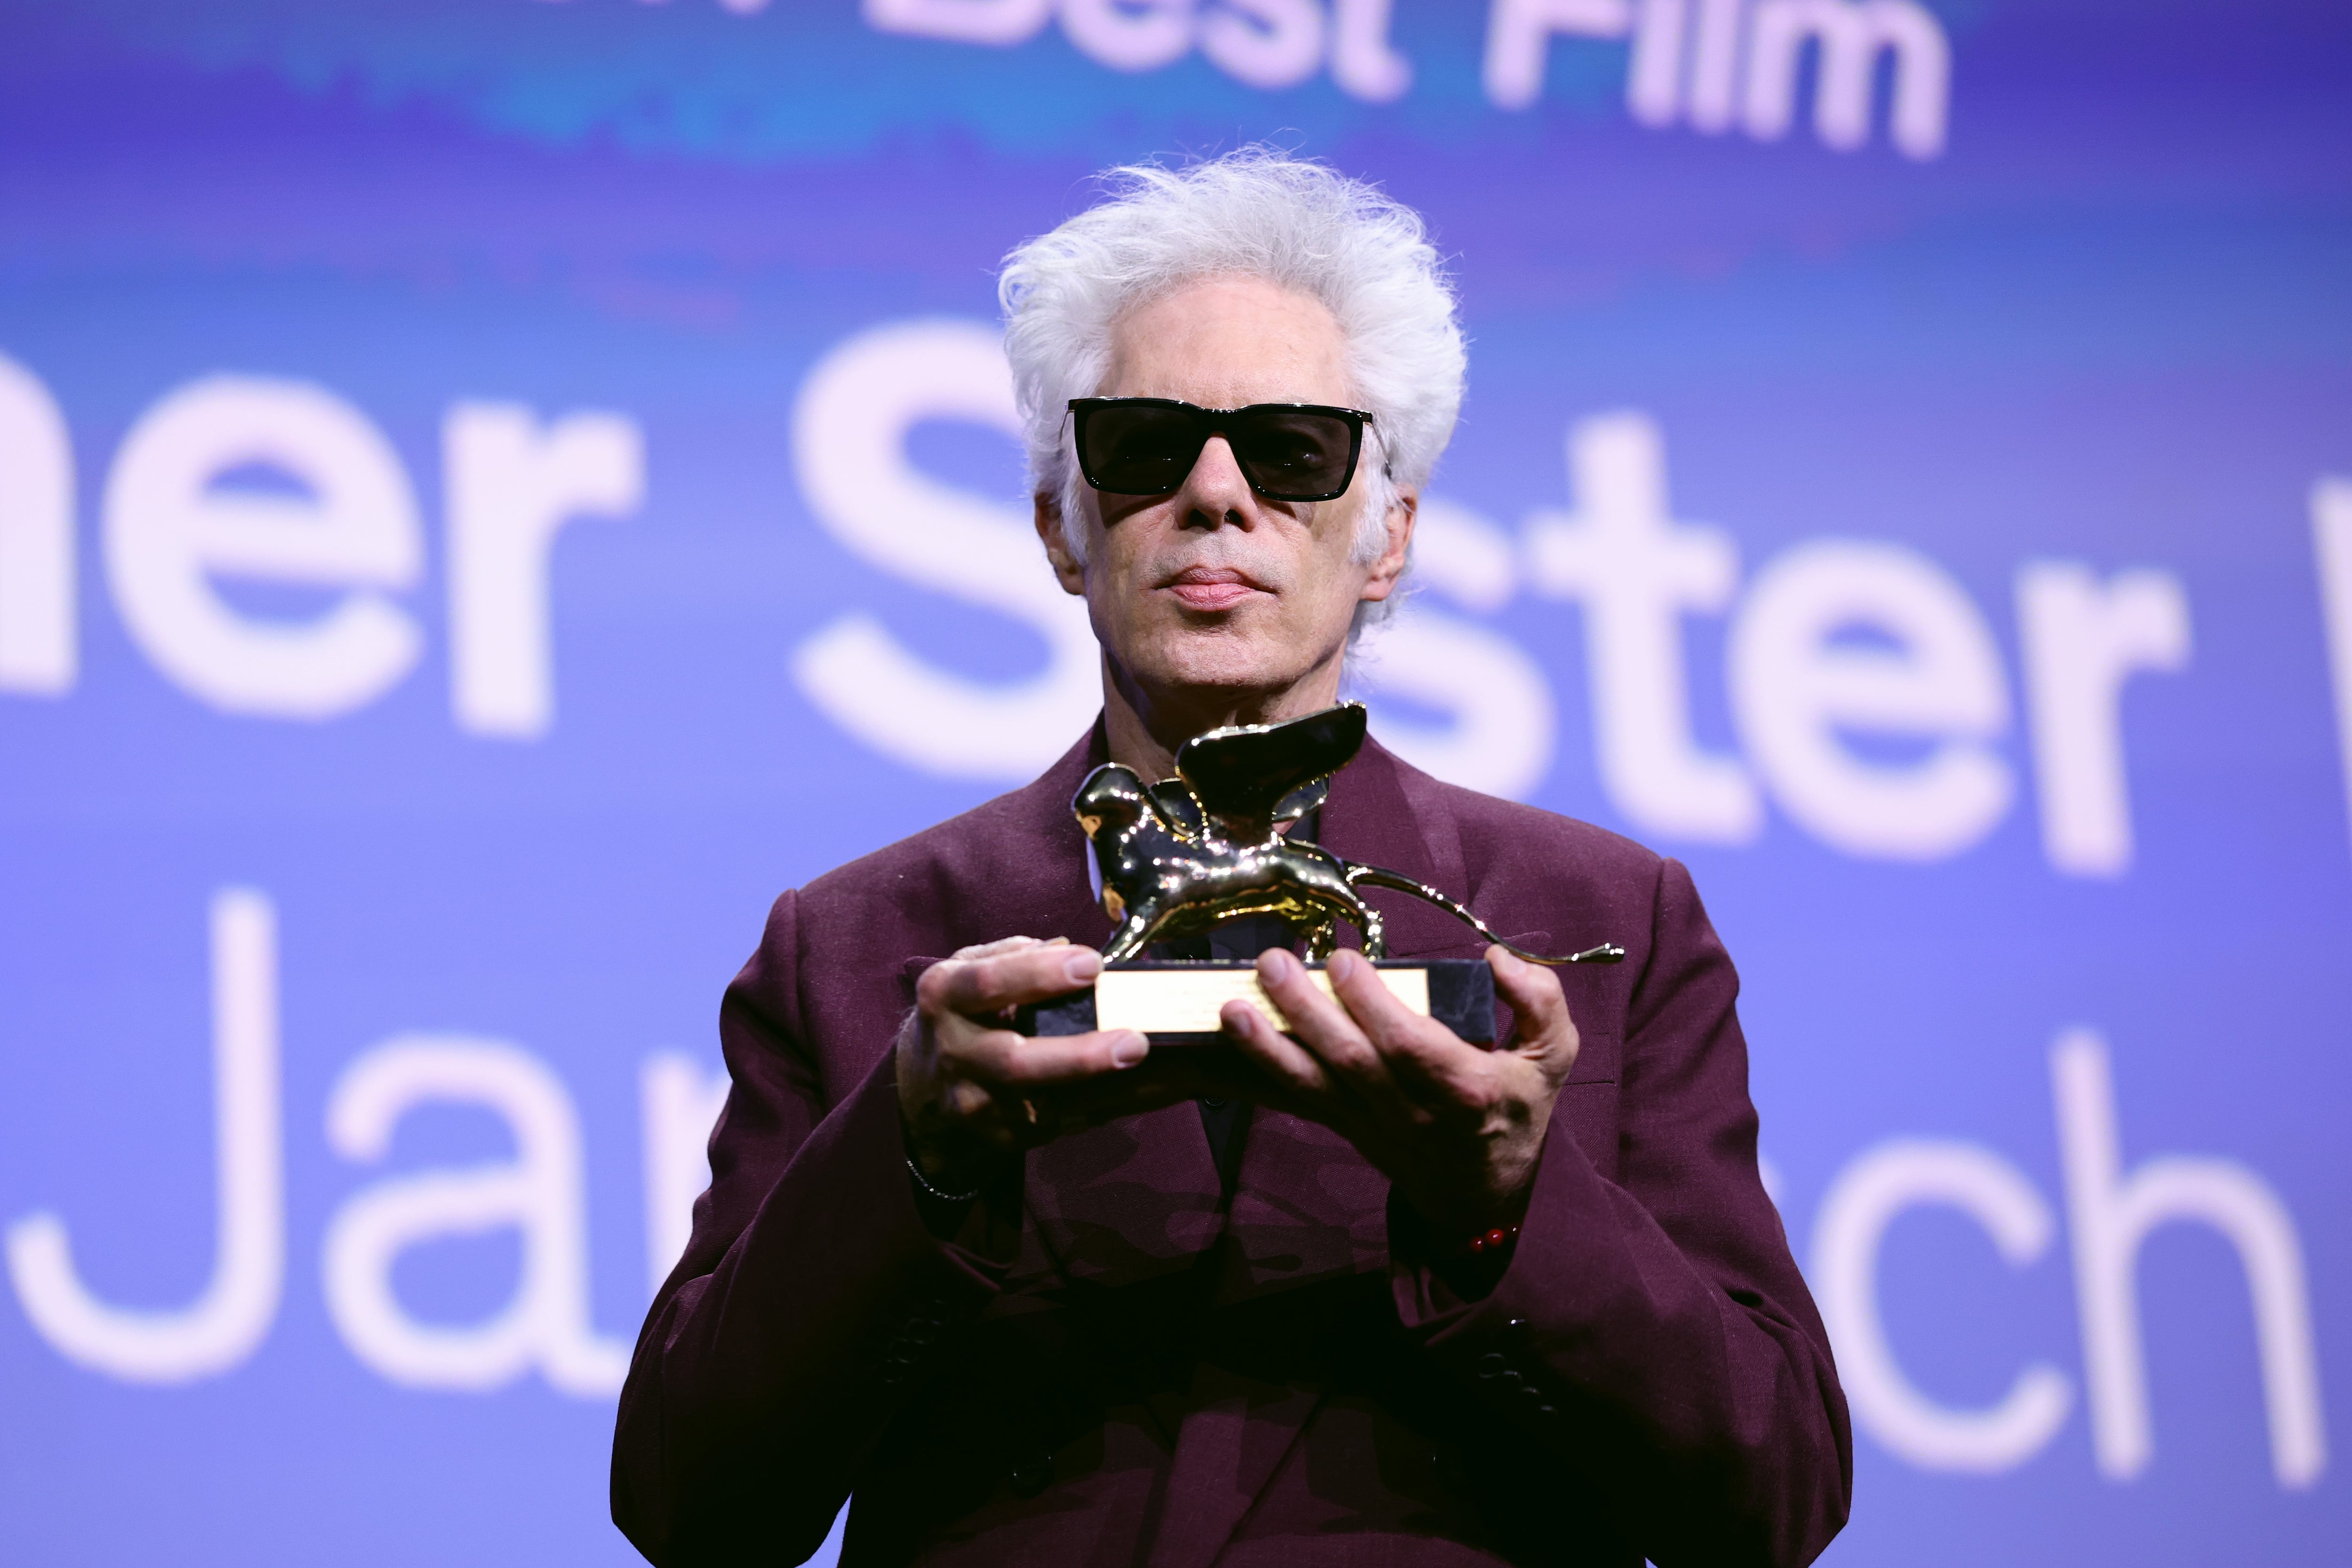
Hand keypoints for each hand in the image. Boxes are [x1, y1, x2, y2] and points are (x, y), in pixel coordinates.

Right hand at [897, 937, 1179, 1188]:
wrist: (922, 1083)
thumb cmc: (963, 1009)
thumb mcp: (969, 967)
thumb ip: (1013, 953)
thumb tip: (1066, 948)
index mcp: (945, 996)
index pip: (988, 984)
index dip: (1039, 974)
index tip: (1094, 965)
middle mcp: (956, 1053)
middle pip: (1015, 1063)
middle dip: (1077, 1056)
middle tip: (1134, 1042)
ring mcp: (975, 1102)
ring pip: (1042, 1106)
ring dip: (1103, 1092)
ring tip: (1155, 1072)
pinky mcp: (1000, 1135)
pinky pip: (1061, 1125)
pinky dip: (1106, 1110)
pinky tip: (1149, 1094)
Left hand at [1217, 945, 1581, 1234]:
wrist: (1485, 1193)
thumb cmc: (1517, 1110)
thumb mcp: (1553, 1057)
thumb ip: (1540, 1002)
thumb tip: (1498, 960)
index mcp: (1466, 1090)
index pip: (1409, 1045)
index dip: (1372, 1004)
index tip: (1343, 958)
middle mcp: (1413, 1111)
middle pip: (1351, 1061)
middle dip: (1307, 1011)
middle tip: (1274, 962)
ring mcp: (1373, 1125)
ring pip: (1315, 1085)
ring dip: (1268, 1046)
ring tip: (1231, 1006)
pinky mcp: (1346, 1128)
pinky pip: (1299, 1101)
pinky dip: (1262, 1073)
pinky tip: (1232, 1040)